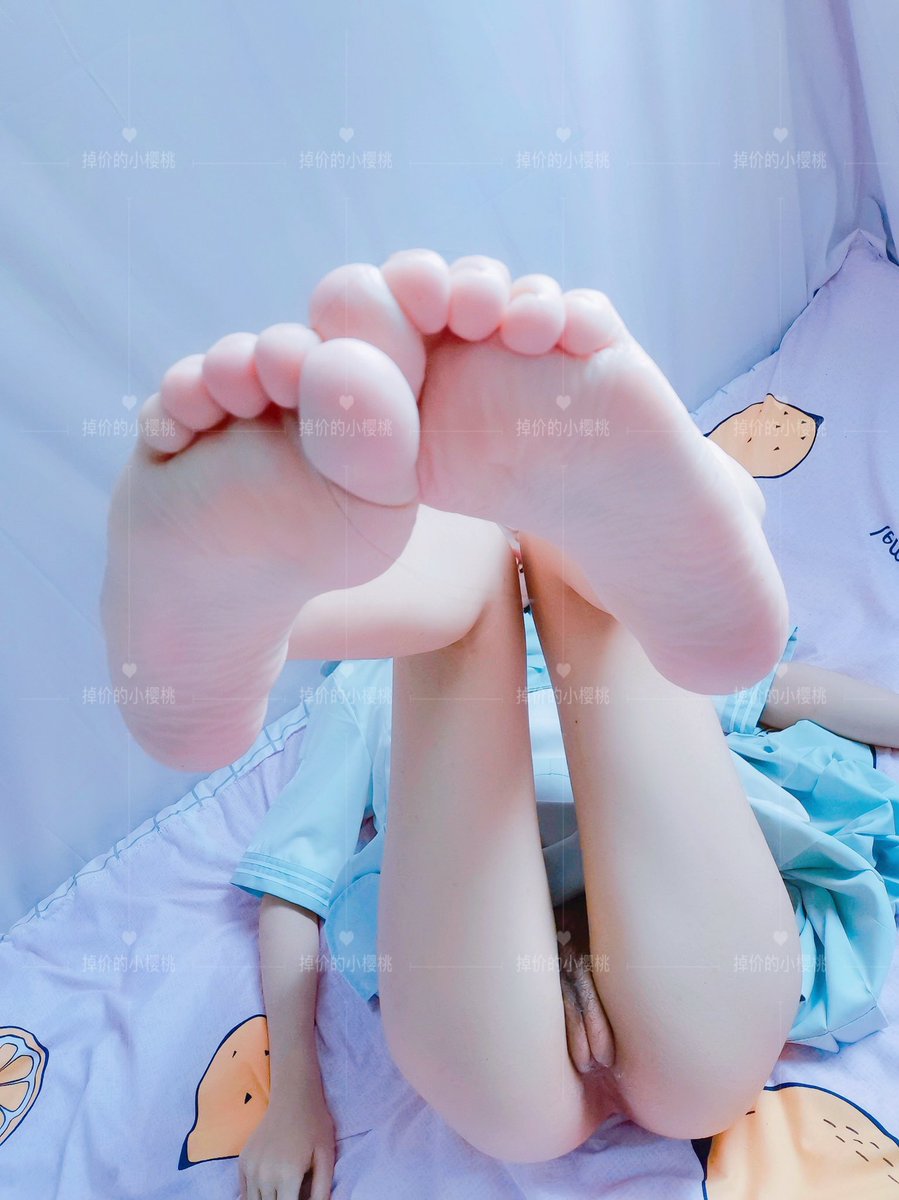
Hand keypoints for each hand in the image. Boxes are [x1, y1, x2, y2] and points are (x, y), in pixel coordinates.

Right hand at [238, 1081, 335, 1199]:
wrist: (293, 1096)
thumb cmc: (314, 1125)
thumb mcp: (326, 1157)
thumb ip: (321, 1191)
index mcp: (288, 1174)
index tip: (300, 1197)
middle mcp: (264, 1174)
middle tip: (294, 1191)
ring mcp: (251, 1167)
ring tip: (284, 1188)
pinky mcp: (243, 1162)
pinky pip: (245, 1193)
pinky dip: (255, 1196)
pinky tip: (271, 1187)